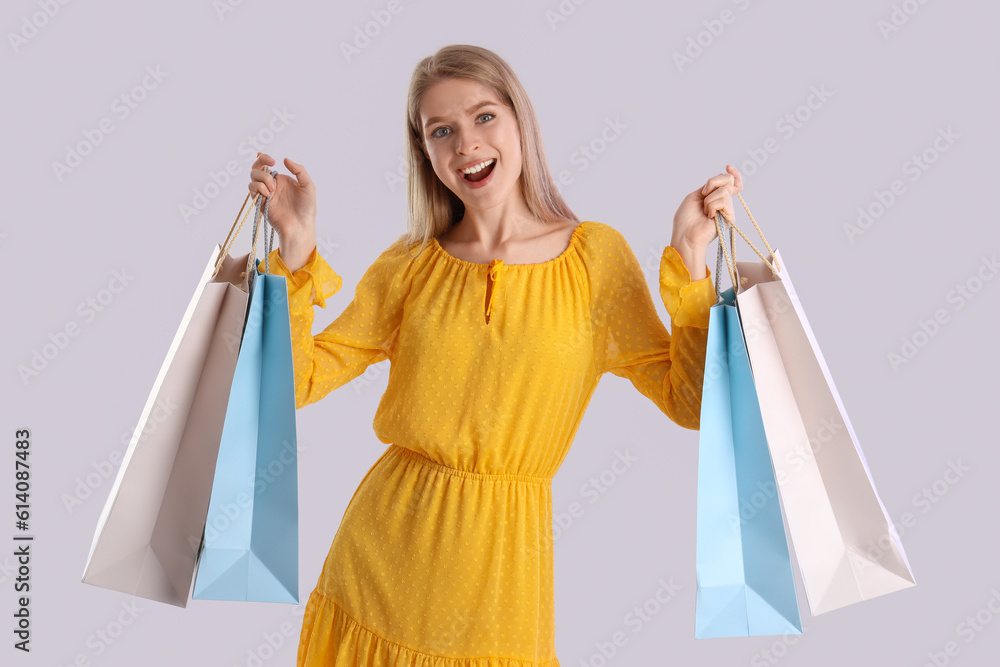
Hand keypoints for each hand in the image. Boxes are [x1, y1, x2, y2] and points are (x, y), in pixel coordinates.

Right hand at [248, 153, 317, 271]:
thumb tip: (285, 159)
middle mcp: (271, 185)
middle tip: (270, 164)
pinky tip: (268, 193)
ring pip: (253, 177)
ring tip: (273, 188)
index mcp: (282, 180)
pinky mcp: (259, 202)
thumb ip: (299, 170)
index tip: (271, 159)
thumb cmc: (307, 209)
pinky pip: (252, 189)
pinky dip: (258, 187)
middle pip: (257, 168)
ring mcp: (264, 193)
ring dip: (262, 177)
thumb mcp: (308, 186)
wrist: (300, 226)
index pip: (268, 165)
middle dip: (260, 162)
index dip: (263, 158)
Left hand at [670, 164, 742, 278]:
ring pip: (723, 191)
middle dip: (713, 182)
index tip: (728, 167)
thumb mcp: (695, 196)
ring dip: (708, 199)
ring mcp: (728, 210)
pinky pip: (723, 200)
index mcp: (715, 198)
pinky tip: (708, 216)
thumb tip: (724, 177)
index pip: (731, 183)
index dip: (733, 174)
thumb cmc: (686, 219)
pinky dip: (711, 206)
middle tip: (704, 193)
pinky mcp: (730, 216)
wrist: (685, 235)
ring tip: (704, 211)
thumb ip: (710, 187)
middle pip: (729, 180)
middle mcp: (724, 203)